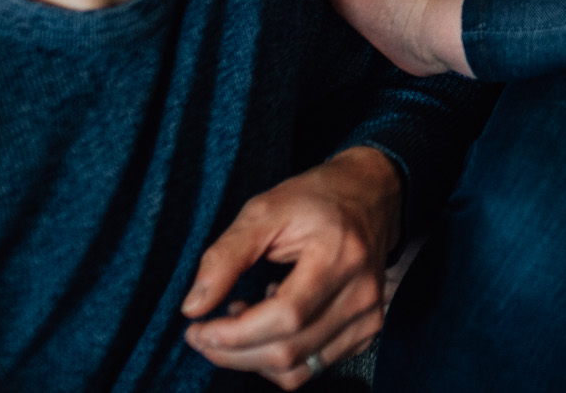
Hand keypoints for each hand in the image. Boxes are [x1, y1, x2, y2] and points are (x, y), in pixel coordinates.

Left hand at [182, 146, 400, 386]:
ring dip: (253, 359)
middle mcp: (361, 294)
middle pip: (288, 351)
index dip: (234, 334)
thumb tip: (193, 307)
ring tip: (238, 322)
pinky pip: (313, 367)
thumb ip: (226, 257)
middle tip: (203, 334)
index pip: (285, 316)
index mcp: (339, 256)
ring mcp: (368, 317)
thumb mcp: (264, 211)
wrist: (371, 194)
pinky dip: (279, 359)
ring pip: (298, 370)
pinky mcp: (367, 330)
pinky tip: (269, 325)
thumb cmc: (316, 198)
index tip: (196, 328)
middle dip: (232, 353)